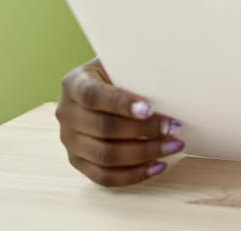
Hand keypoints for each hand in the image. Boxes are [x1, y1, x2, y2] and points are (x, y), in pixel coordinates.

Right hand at [56, 58, 183, 186]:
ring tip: (173, 146)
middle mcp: (66, 113)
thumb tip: (168, 87)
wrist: (99, 87)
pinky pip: (105, 177)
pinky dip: (134, 174)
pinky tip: (158, 165)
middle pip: (103, 128)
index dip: (121, 104)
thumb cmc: (116, 74)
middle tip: (174, 128)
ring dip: (144, 154)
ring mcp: (69, 140)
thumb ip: (135, 73)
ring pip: (106, 156)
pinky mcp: (78, 161)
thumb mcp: (120, 63)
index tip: (149, 109)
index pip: (94, 96)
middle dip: (144, 130)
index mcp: (74, 83)